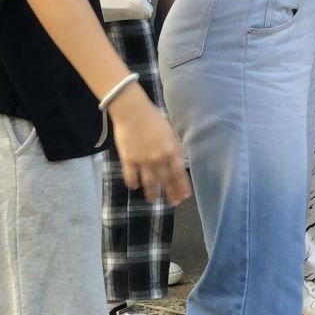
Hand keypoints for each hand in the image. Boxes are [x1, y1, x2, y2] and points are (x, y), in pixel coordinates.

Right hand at [106, 87, 190, 203]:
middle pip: (166, 181)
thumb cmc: (153, 117)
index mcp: (171, 151)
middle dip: (171, 193)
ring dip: (153, 193)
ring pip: (149, 183)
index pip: (179, 174)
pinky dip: (133, 183)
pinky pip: (131, 177)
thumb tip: (180, 159)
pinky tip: (135, 187)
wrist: (132, 111)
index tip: (185, 196)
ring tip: (154, 200)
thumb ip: (175, 147)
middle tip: (174, 203)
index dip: (182, 186)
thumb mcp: (170, 131)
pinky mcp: (128, 160)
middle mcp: (158, 159)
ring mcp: (142, 162)